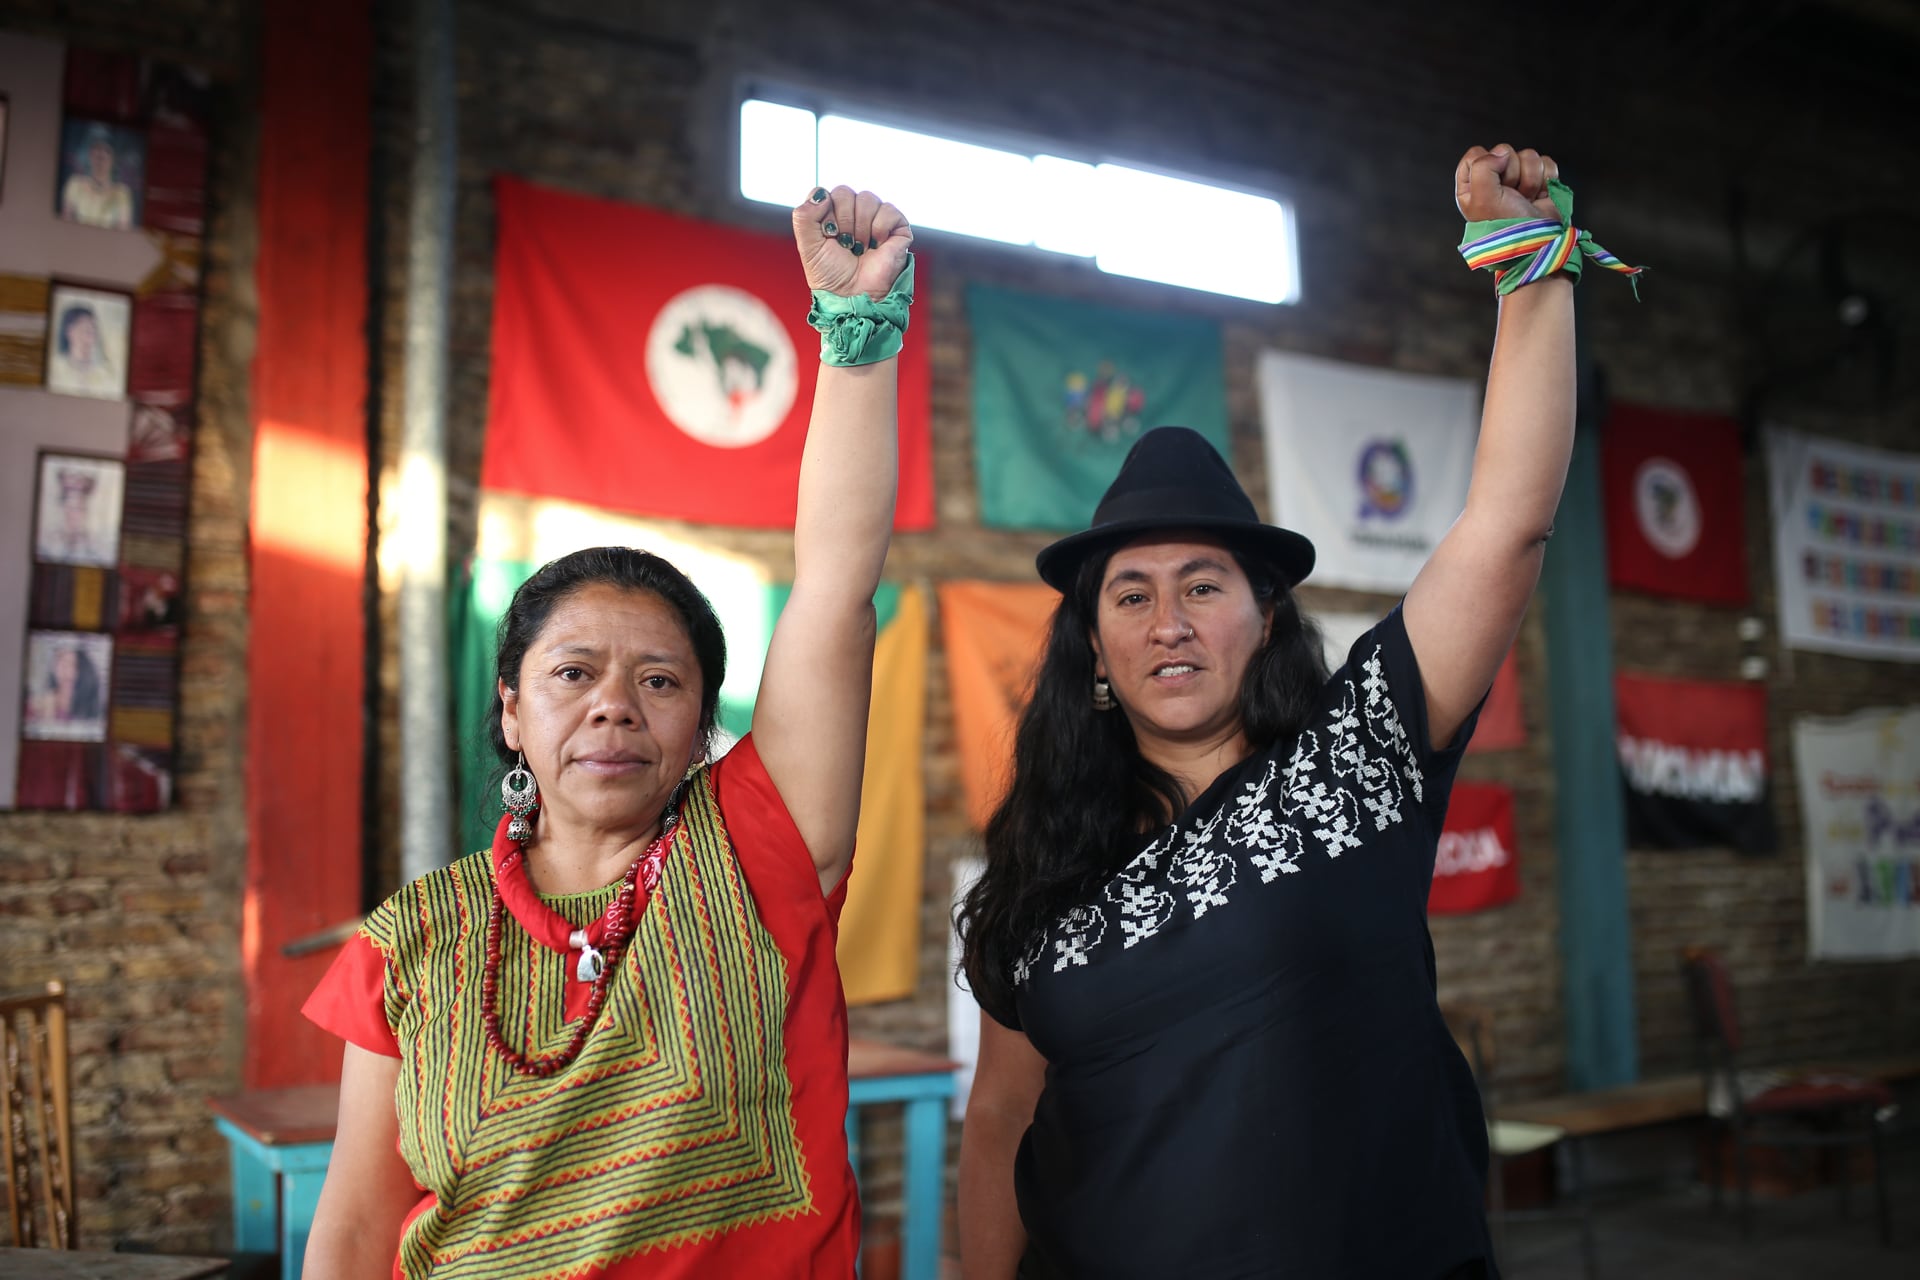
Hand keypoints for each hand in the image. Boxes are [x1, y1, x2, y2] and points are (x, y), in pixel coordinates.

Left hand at [792, 185, 912, 299]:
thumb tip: (822, 195)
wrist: (854, 295)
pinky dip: (880, 228)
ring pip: (867, 198)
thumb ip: (803, 216)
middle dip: (843, 220)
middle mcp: (852, 212)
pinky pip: (888, 210)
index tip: (828, 235)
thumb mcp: (807, 246)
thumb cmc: (831, 274)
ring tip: (860, 247)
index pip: (824, 193)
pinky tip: (876, 245)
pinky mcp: (896, 226)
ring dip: (861, 227)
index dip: (824, 212)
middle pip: (844, 192)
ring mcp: (875, 218)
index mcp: (830, 214)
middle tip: (845, 243)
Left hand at [1455, 144, 1559, 222]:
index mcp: (1472, 185)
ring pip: (1527, 155)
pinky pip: (1545, 162)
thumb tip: (1502, 152)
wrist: (1538, 241)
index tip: (1493, 186)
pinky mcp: (1540, 179)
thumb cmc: (1506, 225)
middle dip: (1512, 174)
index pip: (1476, 154)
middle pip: (1504, 152)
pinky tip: (1539, 197)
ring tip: (1525, 199)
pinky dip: (1546, 179)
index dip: (1487, 164)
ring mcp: (1518, 179)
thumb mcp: (1482, 197)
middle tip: (1511, 196)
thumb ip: (1482, 167)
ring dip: (1530, 179)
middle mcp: (1494, 180)